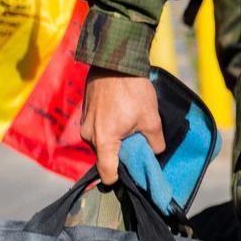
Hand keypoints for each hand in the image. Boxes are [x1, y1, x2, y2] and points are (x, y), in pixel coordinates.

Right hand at [79, 67, 163, 184]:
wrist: (114, 62)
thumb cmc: (133, 91)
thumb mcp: (151, 118)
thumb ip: (154, 142)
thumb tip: (155, 153)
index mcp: (104, 141)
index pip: (107, 173)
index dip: (120, 178)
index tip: (132, 176)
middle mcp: (89, 136)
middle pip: (105, 157)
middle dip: (121, 156)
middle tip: (139, 148)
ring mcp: (85, 125)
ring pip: (102, 143)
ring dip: (116, 141)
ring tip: (133, 129)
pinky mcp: (86, 115)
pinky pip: (98, 131)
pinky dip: (110, 130)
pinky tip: (124, 118)